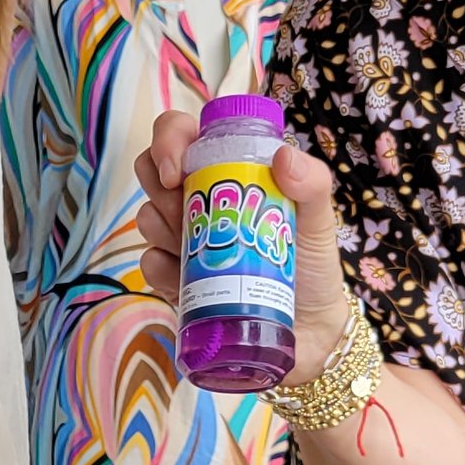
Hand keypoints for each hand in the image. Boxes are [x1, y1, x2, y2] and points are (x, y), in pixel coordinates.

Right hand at [134, 112, 353, 379]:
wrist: (307, 330)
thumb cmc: (312, 266)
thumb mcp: (318, 219)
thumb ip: (312, 182)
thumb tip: (282, 156)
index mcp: (228, 171)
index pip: (182, 134)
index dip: (168, 140)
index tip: (177, 170)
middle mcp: (198, 199)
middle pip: (151, 170)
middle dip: (160, 186)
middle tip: (187, 210)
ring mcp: (182, 239)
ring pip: (146, 216)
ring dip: (163, 227)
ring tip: (199, 248)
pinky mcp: (174, 278)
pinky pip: (149, 263)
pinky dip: (162, 268)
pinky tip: (185, 281)